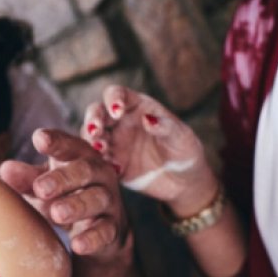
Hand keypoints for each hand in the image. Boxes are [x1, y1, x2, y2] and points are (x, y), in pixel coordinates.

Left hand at [0, 129, 126, 260]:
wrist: (100, 232)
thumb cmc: (65, 197)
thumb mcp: (44, 186)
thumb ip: (27, 178)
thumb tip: (5, 169)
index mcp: (79, 157)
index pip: (69, 145)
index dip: (56, 142)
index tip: (39, 139)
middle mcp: (98, 175)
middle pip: (84, 170)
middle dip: (63, 178)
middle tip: (40, 188)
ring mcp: (108, 201)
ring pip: (96, 199)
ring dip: (76, 206)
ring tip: (56, 213)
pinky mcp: (113, 228)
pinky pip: (105, 232)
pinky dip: (92, 238)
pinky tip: (77, 244)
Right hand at [83, 85, 216, 216]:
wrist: (183, 182)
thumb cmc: (185, 152)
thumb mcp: (182, 138)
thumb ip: (166, 126)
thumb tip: (147, 118)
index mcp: (138, 107)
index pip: (117, 94)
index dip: (113, 99)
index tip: (117, 111)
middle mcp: (121, 122)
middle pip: (96, 112)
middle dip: (92, 119)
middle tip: (95, 131)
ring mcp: (114, 143)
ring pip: (91, 135)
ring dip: (91, 140)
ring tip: (101, 149)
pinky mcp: (110, 163)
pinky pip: (97, 160)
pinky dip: (100, 162)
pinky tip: (116, 169)